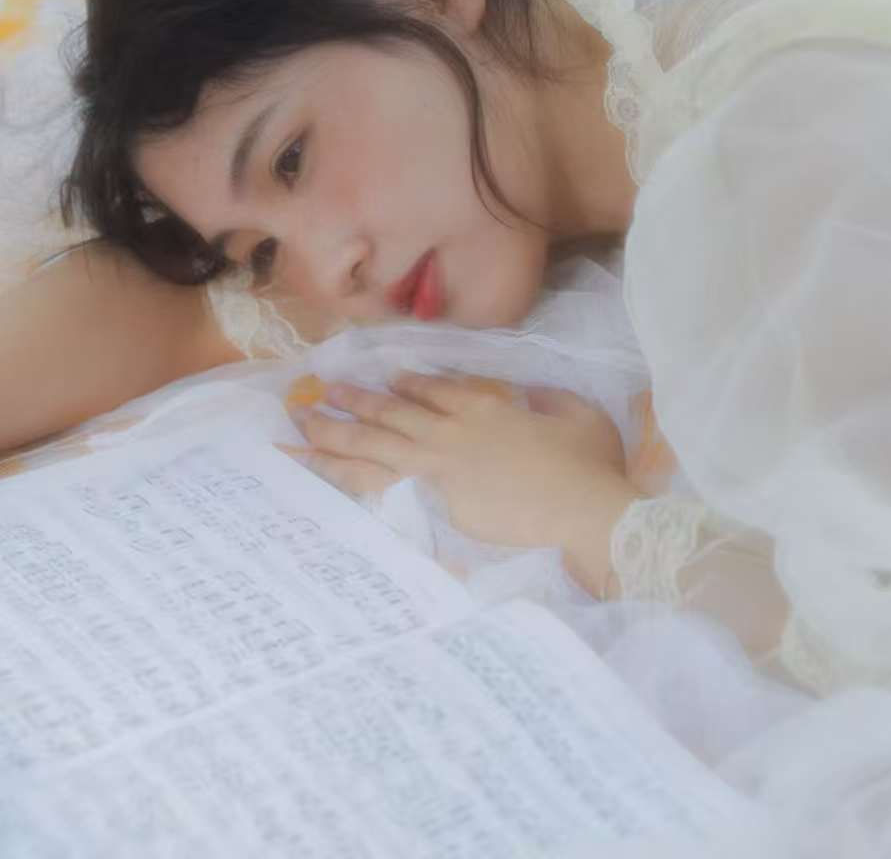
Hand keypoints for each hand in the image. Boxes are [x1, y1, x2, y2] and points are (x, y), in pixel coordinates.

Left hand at [289, 372, 642, 594]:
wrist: (582, 511)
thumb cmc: (589, 467)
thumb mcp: (580, 417)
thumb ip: (550, 402)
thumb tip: (534, 399)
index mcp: (486, 408)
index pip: (437, 390)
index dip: (410, 383)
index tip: (390, 379)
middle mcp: (451, 430)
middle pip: (391, 411)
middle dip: (355, 399)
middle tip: (323, 390)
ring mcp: (437, 465)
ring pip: (371, 442)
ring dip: (334, 428)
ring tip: (302, 420)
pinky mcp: (430, 499)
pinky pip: (373, 483)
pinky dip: (341, 472)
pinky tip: (316, 465)